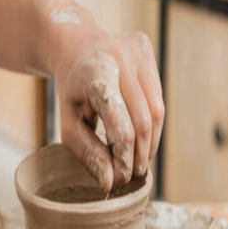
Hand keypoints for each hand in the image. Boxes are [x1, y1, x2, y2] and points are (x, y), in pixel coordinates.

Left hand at [54, 25, 164, 191]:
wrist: (73, 45)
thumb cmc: (72, 91)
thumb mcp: (69, 123)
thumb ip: (88, 153)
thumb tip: (111, 183)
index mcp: (96, 75)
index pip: (121, 126)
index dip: (125, 157)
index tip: (121, 179)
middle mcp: (120, 57)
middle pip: (143, 121)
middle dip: (140, 154)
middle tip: (133, 175)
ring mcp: (138, 51)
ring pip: (157, 111)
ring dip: (151, 141)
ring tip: (139, 159)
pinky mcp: (148, 52)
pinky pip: (158, 98)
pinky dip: (153, 123)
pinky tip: (142, 137)